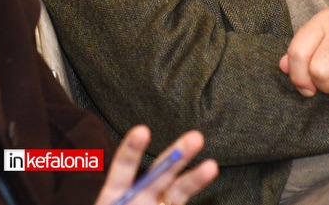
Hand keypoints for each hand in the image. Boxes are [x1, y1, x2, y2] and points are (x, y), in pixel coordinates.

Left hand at [94, 126, 217, 204]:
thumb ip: (116, 201)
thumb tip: (137, 192)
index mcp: (116, 194)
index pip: (123, 167)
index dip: (132, 150)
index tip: (142, 131)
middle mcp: (140, 197)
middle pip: (159, 173)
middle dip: (177, 155)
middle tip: (195, 137)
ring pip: (178, 191)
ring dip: (195, 178)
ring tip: (212, 166)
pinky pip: (180, 204)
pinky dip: (196, 192)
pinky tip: (205, 180)